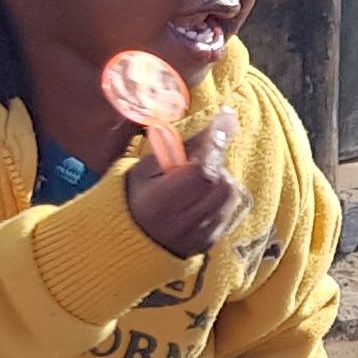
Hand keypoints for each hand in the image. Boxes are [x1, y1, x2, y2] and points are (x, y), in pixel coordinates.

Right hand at [124, 112, 245, 257]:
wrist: (128, 241)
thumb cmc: (133, 196)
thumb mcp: (144, 169)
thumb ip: (176, 149)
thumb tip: (214, 126)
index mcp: (159, 204)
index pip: (201, 172)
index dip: (215, 143)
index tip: (226, 116)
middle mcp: (183, 225)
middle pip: (222, 184)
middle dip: (216, 162)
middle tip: (198, 156)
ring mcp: (200, 237)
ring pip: (229, 196)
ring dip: (220, 177)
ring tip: (196, 177)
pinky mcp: (211, 241)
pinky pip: (228, 209)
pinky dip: (220, 195)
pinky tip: (200, 194)